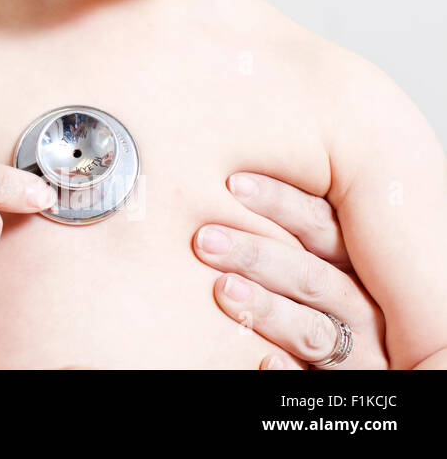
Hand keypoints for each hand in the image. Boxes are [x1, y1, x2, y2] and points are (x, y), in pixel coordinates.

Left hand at [193, 172, 386, 368]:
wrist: (362, 366)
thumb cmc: (329, 302)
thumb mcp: (327, 265)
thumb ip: (295, 237)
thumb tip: (229, 185)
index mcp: (357, 268)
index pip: (324, 227)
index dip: (282, 203)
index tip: (232, 184)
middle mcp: (363, 308)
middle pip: (313, 276)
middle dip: (259, 254)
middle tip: (206, 238)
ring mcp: (357, 352)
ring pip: (313, 329)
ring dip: (268, 308)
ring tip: (223, 290)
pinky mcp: (341, 385)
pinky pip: (312, 382)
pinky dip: (289, 371)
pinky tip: (263, 359)